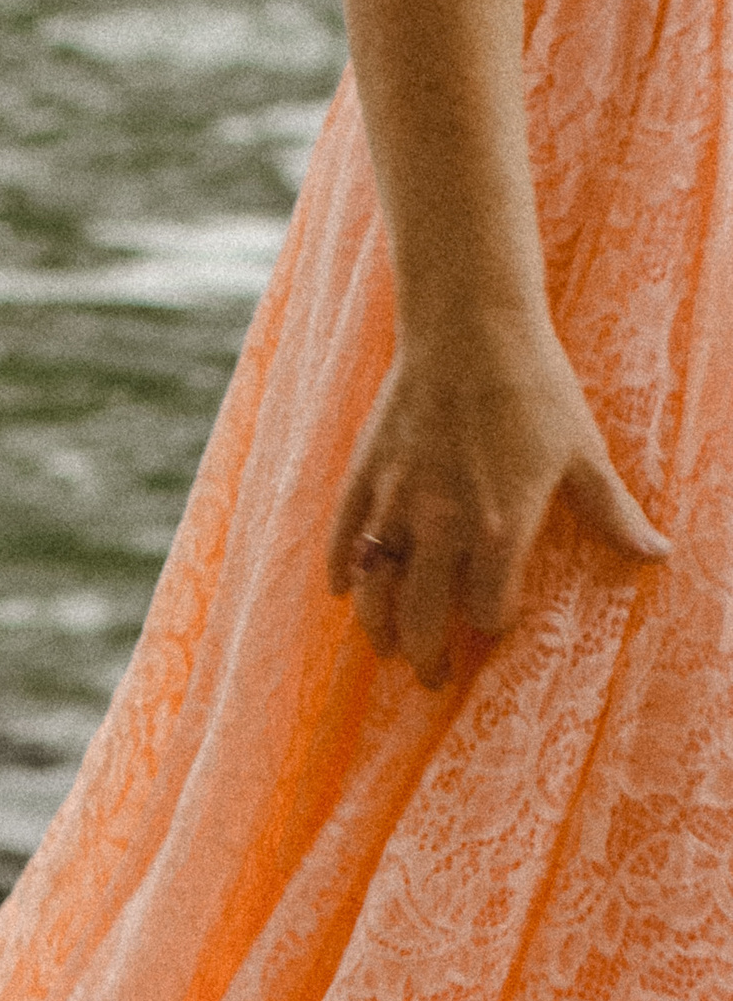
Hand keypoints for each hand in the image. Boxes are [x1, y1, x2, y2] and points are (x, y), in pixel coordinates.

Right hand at [326, 319, 666, 688]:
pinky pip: (343, 541)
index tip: (497, 621)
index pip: (489, 610)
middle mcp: (442, 528)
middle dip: (428, 658)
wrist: (472, 325)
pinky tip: (344, 591)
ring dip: (379, 630)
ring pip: (376, 593)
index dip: (494, 623)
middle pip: (423, 621)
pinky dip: (342, 571)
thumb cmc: (534, 386)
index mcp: (499, 530)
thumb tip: (658, 556)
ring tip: (386, 648)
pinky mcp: (365, 478)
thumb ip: (612, 513)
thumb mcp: (582, 451)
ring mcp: (397, 505)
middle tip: (431, 675)